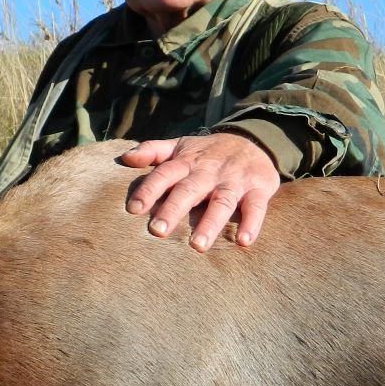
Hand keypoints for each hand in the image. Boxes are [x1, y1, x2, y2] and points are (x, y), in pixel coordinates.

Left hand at [119, 133, 279, 250]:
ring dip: (210, 223)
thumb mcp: (180, 145)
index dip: (149, 190)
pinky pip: (256, 207)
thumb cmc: (207, 152)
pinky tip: (243, 241)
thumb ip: (152, 150)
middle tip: (157, 231)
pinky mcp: (259, 188)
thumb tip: (125, 158)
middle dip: (173, 209)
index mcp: (187, 162)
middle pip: (189, 190)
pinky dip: (251, 223)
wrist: (253, 140)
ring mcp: (235, 180)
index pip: (164, 175)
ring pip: (221, 202)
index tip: (133, 209)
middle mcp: (209, 171)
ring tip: (197, 246)